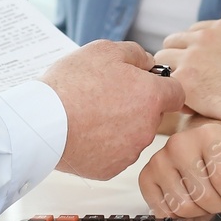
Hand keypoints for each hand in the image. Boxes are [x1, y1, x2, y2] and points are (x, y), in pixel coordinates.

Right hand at [40, 40, 185, 179]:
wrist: (42, 122)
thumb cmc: (72, 85)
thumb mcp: (105, 50)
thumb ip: (136, 54)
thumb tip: (148, 64)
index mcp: (151, 97)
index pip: (177, 93)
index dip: (163, 86)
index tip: (147, 85)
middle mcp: (147, 128)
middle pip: (152, 115)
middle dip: (137, 105)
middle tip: (107, 96)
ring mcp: (130, 152)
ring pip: (134, 135)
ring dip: (120, 126)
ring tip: (91, 114)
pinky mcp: (111, 169)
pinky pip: (115, 154)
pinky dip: (105, 145)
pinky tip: (85, 132)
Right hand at [138, 120, 220, 217]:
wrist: (207, 149)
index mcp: (210, 135)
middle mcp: (180, 143)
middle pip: (203, 195)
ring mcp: (160, 160)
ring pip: (183, 206)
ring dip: (201, 215)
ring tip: (211, 204)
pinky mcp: (147, 176)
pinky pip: (163, 211)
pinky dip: (179, 216)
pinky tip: (191, 204)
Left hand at [156, 18, 220, 131]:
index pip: (192, 32)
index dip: (192, 50)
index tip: (197, 67)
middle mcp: (205, 37)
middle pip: (172, 42)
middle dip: (176, 60)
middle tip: (185, 81)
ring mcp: (192, 56)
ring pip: (162, 60)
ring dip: (169, 75)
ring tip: (183, 94)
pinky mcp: (185, 79)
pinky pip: (165, 83)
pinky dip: (172, 95)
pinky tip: (187, 107)